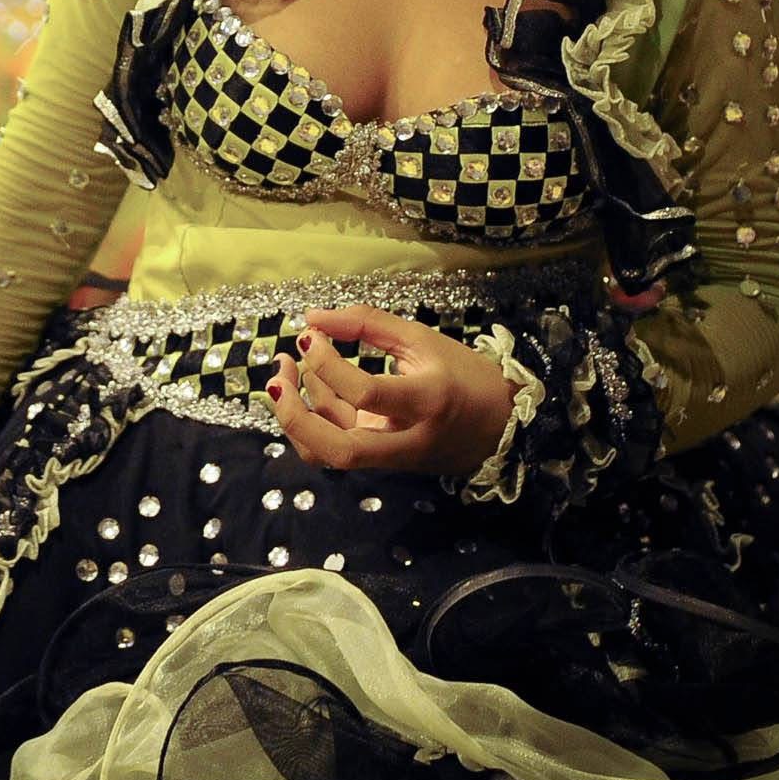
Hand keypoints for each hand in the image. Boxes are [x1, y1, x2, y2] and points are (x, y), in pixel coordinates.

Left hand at [267, 306, 515, 475]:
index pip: (365, 393)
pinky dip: (313, 418)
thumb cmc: (463, 374)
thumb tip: (312, 317)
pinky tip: (311, 385)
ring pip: (328, 453)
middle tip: (278, 372)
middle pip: (337, 451)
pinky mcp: (380, 462)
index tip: (310, 334)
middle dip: (294, 414)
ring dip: (296, 415)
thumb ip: (366, 324)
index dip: (327, 364)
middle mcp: (406, 439)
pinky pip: (336, 446)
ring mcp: (390, 458)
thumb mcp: (421, 338)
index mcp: (426, 402)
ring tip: (287, 369)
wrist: (500, 427)